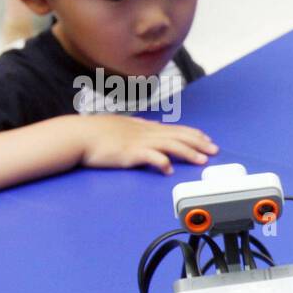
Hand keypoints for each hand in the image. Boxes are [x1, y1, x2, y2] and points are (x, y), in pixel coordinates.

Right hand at [70, 114, 217, 174]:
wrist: (77, 135)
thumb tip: (150, 123)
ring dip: (188, 153)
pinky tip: (169, 170)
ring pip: (170, 145)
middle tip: (215, 150)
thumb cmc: (96, 132)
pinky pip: (149, 157)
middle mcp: (145, 132)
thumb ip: (138, 125)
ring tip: (202, 160)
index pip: (175, 129)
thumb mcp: (122, 125)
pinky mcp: (129, 153)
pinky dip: (161, 162)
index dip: (193, 134)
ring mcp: (138, 142)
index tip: (207, 139)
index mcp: (144, 126)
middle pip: (178, 136)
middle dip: (199, 143)